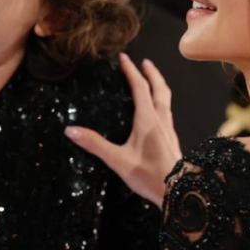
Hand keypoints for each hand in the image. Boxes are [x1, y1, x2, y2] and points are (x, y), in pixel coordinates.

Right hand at [65, 54, 181, 205]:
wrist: (178, 190)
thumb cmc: (149, 176)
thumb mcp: (117, 160)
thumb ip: (95, 144)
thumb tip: (71, 130)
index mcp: (148, 119)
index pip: (140, 87)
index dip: (131, 71)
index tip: (124, 58)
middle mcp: (161, 119)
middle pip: (159, 88)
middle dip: (151, 73)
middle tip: (144, 62)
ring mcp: (169, 129)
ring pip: (166, 100)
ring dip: (159, 86)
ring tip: (152, 82)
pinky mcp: (172, 139)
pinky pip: (167, 112)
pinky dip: (161, 102)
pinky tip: (157, 112)